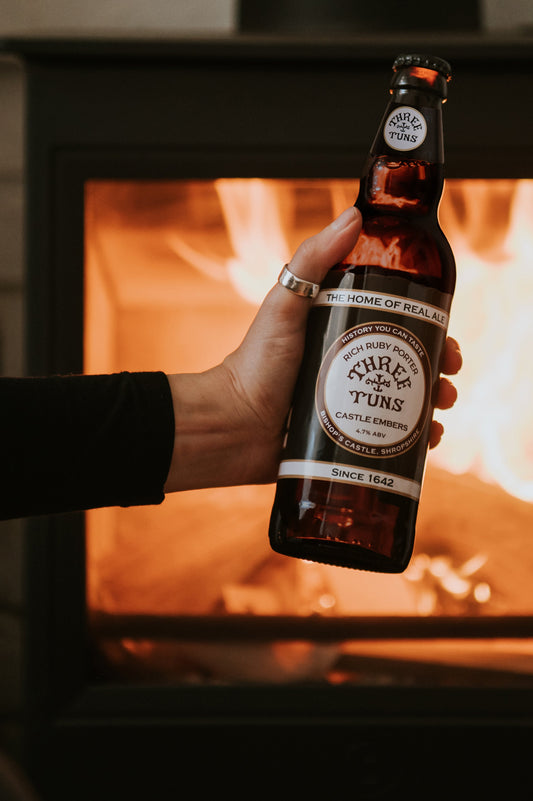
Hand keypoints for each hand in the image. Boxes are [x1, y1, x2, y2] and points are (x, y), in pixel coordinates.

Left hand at [164, 207, 460, 491]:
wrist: (233, 426)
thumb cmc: (253, 364)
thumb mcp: (284, 304)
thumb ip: (312, 259)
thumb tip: (353, 215)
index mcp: (339, 330)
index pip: (395, 321)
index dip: (426, 326)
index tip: (446, 333)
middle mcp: (349, 366)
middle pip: (409, 363)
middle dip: (439, 366)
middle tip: (449, 374)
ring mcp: (350, 403)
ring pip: (407, 401)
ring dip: (435, 402)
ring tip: (442, 405)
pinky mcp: (347, 438)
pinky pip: (391, 438)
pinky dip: (417, 439)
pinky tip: (429, 440)